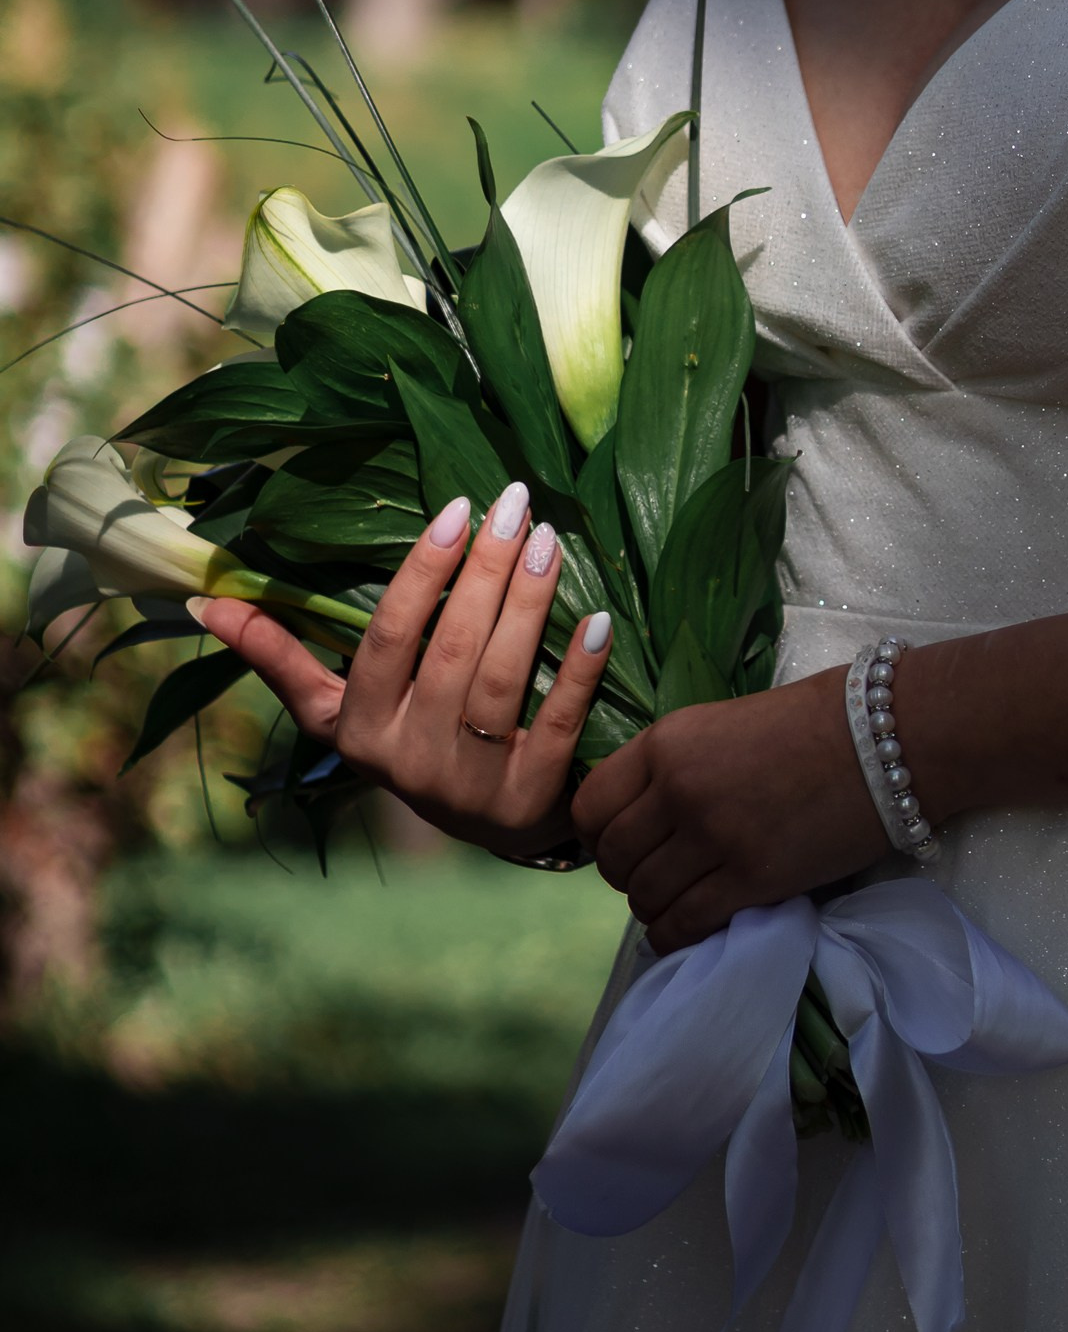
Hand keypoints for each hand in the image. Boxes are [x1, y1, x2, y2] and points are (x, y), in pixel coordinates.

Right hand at [190, 484, 612, 859]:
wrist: (496, 827)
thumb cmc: (413, 738)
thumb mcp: (339, 710)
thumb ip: (281, 657)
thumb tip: (207, 604)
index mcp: (357, 732)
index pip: (384, 640)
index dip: (421, 573)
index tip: (456, 507)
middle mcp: (407, 762)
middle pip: (450, 650)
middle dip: (484, 569)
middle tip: (517, 503)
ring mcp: (470, 785)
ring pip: (500, 680)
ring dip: (528, 605)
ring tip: (551, 542)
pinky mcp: (529, 801)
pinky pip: (558, 724)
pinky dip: (576, 670)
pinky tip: (597, 618)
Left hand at [574, 669, 886, 952]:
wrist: (887, 737)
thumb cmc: (814, 721)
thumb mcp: (723, 724)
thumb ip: (677, 764)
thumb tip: (643, 812)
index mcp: (668, 742)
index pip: (591, 805)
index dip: (597, 833)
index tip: (618, 842)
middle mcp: (679, 790)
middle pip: (614, 858)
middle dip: (626, 874)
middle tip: (654, 875)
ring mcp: (714, 837)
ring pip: (644, 897)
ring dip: (653, 906)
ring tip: (679, 900)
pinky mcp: (753, 880)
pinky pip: (684, 924)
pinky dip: (677, 934)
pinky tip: (691, 926)